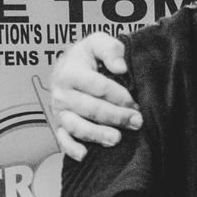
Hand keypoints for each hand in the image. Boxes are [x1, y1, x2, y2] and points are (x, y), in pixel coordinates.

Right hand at [46, 33, 141, 158]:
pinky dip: (72, 148)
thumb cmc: (85, 57)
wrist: (68, 65)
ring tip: (116, 138)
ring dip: (97, 134)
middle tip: (136, 121)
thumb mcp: (97, 43)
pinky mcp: (60, 125)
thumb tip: (121, 67)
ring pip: (77, 126)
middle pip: (90, 108)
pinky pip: (62, 140)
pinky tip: (85, 154)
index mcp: (70, 72)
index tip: (135, 102)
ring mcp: (60, 111)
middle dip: (116, 116)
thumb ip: (110, 48)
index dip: (119, 96)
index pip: (98, 87)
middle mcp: (62, 93)